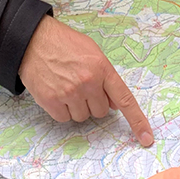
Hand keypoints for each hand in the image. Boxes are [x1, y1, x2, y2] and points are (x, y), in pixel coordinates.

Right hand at [18, 15, 153, 144]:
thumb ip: (106, 76)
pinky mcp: (51, 101)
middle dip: (94, 102)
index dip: (137, 121)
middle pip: (101, 111)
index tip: (146, 138)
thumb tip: (114, 104)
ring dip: (76, 106)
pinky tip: (55, 91)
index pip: (125, 99)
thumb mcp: (92, 52)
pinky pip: (64, 118)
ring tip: (65, 85)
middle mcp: (88, 82)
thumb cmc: (64, 43)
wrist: (32, 39)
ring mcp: (69, 93)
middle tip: (81, 85)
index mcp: (102, 68)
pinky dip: (61, 109)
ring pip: (82, 116)